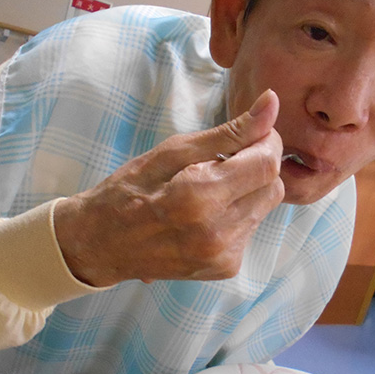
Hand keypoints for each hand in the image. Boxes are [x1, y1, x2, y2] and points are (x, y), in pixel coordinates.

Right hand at [53, 90, 284, 285]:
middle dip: (259, 166)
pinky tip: (208, 213)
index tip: (251, 133)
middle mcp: (218, 233)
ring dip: (248, 190)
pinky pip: (250, 229)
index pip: (266, 164)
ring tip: (210, 188)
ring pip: (264, 208)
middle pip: (273, 187)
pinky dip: (238, 214)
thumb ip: (228, 132)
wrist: (101, 243)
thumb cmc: (131, 189)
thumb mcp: (173, 151)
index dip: (267, 142)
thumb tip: (271, 105)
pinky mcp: (225, 268)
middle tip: (226, 159)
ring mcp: (223, 256)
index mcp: (201, 198)